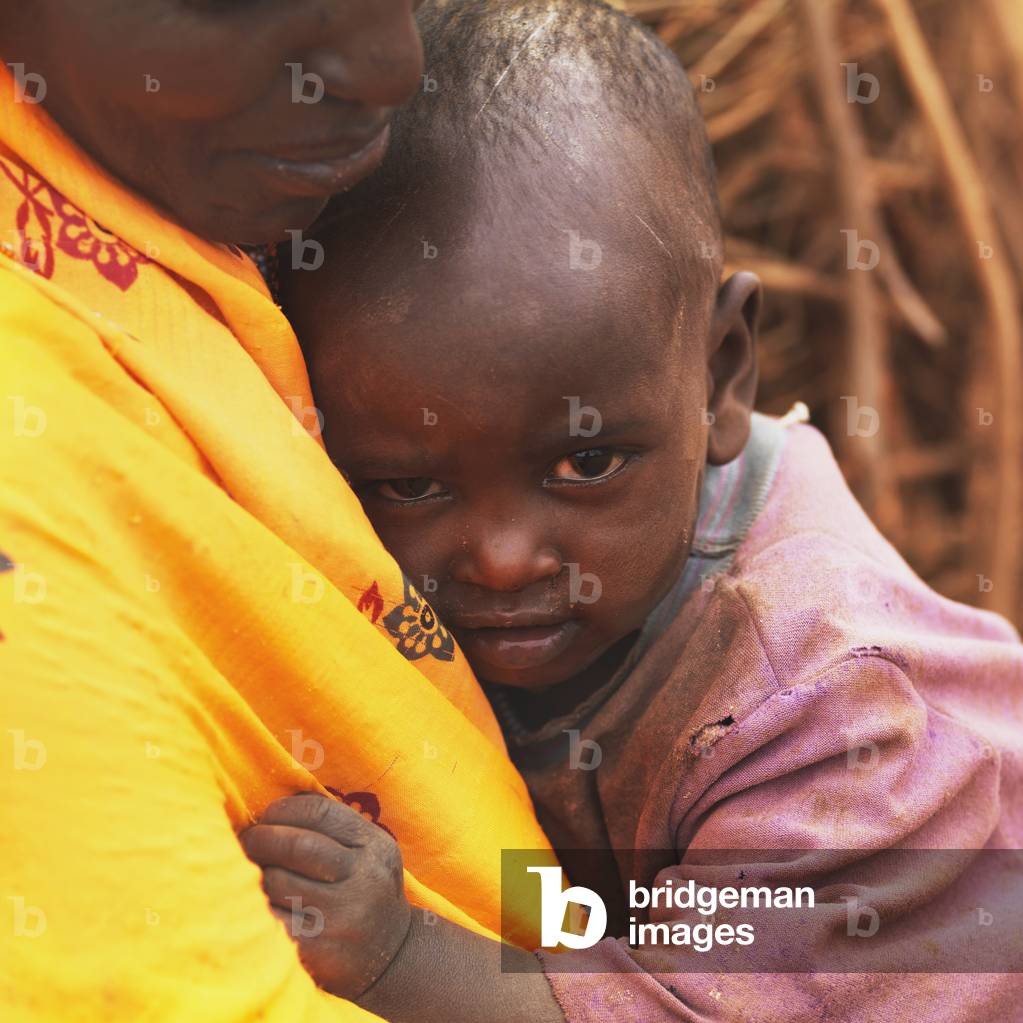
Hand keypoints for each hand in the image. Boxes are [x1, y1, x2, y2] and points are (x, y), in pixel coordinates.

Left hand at [240, 793, 410, 1000]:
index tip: (265, 817)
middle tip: (246, 842)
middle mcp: (364, 880)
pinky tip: (256, 906)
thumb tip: (275, 804)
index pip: (319, 812)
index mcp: (374, 847)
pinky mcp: (316, 951)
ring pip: (276, 883)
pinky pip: (269, 919)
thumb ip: (332, 827)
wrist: (393, 956)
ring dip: (254, 875)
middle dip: (260, 839)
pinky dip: (256, 909)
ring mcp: (341, 917)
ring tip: (250, 874)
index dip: (282, 810)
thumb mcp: (367, 852)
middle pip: (296, 845)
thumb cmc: (365, 891)